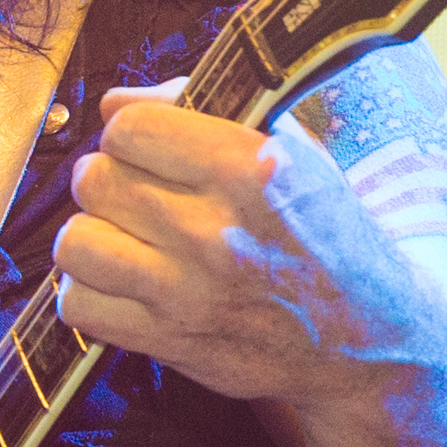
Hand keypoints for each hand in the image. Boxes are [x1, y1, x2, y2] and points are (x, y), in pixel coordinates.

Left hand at [50, 80, 446, 406]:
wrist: (370, 338)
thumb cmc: (327, 235)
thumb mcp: (294, 156)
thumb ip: (201, 114)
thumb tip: (113, 103)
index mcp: (250, 169)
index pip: (129, 128)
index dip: (131, 134)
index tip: (149, 150)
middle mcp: (215, 231)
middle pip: (94, 180)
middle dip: (107, 179)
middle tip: (133, 193)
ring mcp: (188, 293)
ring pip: (75, 242)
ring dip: (91, 235)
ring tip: (122, 237)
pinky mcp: (170, 343)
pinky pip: (78, 305)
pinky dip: (87, 292)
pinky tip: (120, 283)